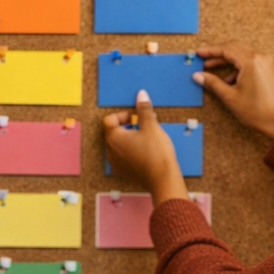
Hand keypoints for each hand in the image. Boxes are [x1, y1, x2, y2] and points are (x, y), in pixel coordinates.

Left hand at [103, 90, 188, 206]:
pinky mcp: (123, 173)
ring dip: (128, 139)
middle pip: (112, 132)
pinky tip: (144, 153)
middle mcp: (110, 151)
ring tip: (145, 140)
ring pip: (117, 146)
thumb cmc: (156, 151)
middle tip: (143, 127)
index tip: (137, 117)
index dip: (123, 115)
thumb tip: (141, 94)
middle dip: (126, 127)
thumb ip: (144, 109)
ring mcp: (115, 164)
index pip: (110, 120)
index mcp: (114, 138)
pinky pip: (122, 157)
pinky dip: (130, 152)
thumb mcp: (151, 126)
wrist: (163, 179)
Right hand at [192, 42, 273, 138]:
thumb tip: (198, 76)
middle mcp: (259, 57)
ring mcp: (265, 62)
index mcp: (251, 62)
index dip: (210, 50)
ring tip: (211, 68)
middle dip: (217, 53)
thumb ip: (213, 83)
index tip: (199, 53)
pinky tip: (228, 79)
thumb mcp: (230, 97)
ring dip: (226, 60)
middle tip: (203, 58)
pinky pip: (249, 61)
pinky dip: (237, 67)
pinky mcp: (267, 69)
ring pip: (241, 53)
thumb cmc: (257, 110)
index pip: (226, 49)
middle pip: (234, 48)